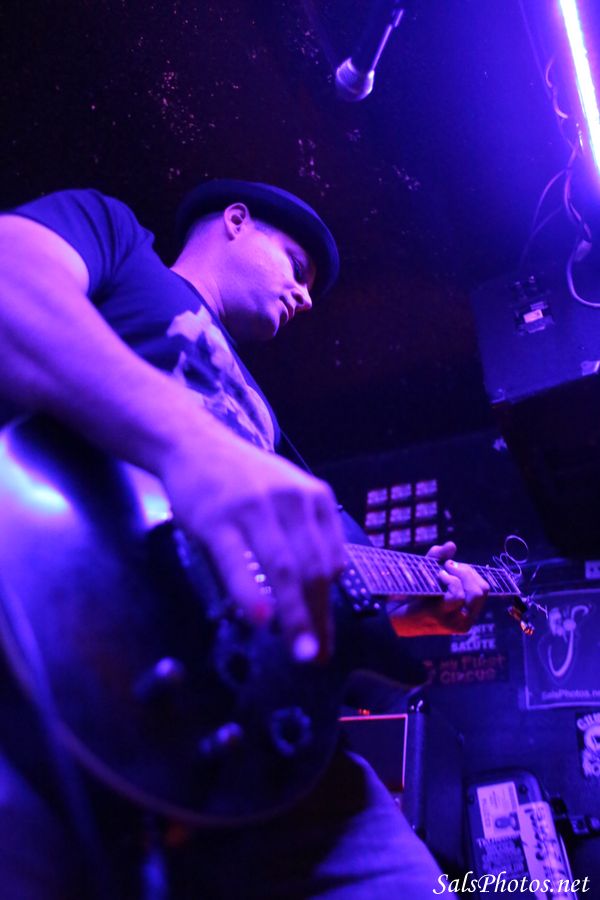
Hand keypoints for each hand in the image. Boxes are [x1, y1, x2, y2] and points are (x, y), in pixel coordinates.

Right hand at [160, 423, 345, 661]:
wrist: (194, 443)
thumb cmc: (243, 478)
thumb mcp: (288, 494)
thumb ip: (307, 534)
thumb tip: (321, 591)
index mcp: (316, 498)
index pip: (331, 562)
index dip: (330, 607)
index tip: (326, 641)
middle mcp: (293, 501)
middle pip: (314, 570)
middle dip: (317, 619)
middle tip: (315, 656)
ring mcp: (255, 508)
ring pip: (284, 569)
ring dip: (295, 616)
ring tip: (299, 651)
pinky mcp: (218, 517)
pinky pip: (238, 560)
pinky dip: (249, 592)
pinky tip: (259, 619)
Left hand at [389, 541, 488, 636]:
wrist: (393, 614)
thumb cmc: (414, 594)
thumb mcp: (429, 573)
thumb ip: (440, 558)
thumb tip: (451, 545)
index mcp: (468, 613)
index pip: (484, 590)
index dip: (471, 573)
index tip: (453, 566)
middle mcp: (465, 620)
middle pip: (481, 590)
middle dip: (466, 572)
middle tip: (448, 566)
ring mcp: (454, 622)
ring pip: (473, 593)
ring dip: (459, 576)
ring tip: (442, 571)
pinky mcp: (441, 617)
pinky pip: (457, 595)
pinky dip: (450, 581)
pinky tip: (439, 577)